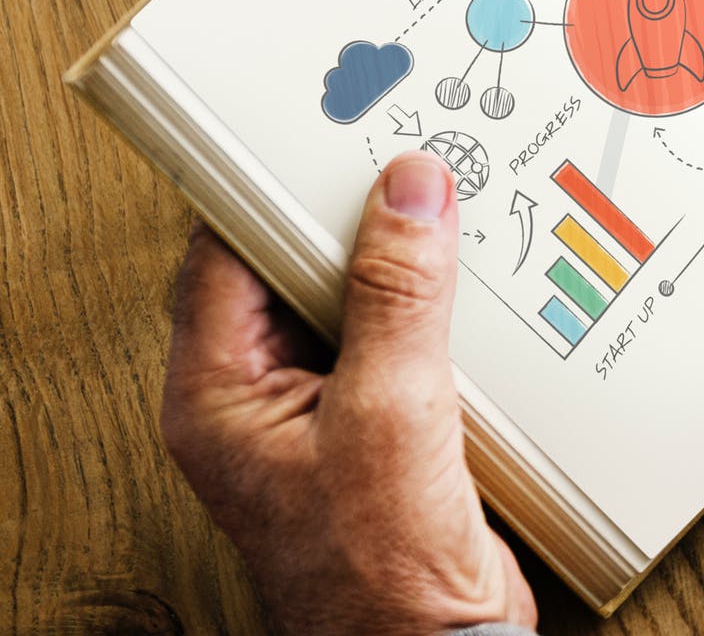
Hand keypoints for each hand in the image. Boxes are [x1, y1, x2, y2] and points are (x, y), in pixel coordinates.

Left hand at [161, 153, 536, 635]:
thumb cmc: (378, 572)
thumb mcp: (389, 412)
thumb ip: (397, 297)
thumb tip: (408, 194)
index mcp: (220, 396)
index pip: (225, 255)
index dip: (274, 190)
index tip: (329, 135)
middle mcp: (260, 401)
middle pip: (294, 270)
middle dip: (354, 219)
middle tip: (405, 165)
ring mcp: (323, 415)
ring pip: (355, 303)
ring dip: (405, 266)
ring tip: (450, 216)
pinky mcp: (382, 431)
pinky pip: (402, 342)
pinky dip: (439, 312)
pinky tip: (479, 290)